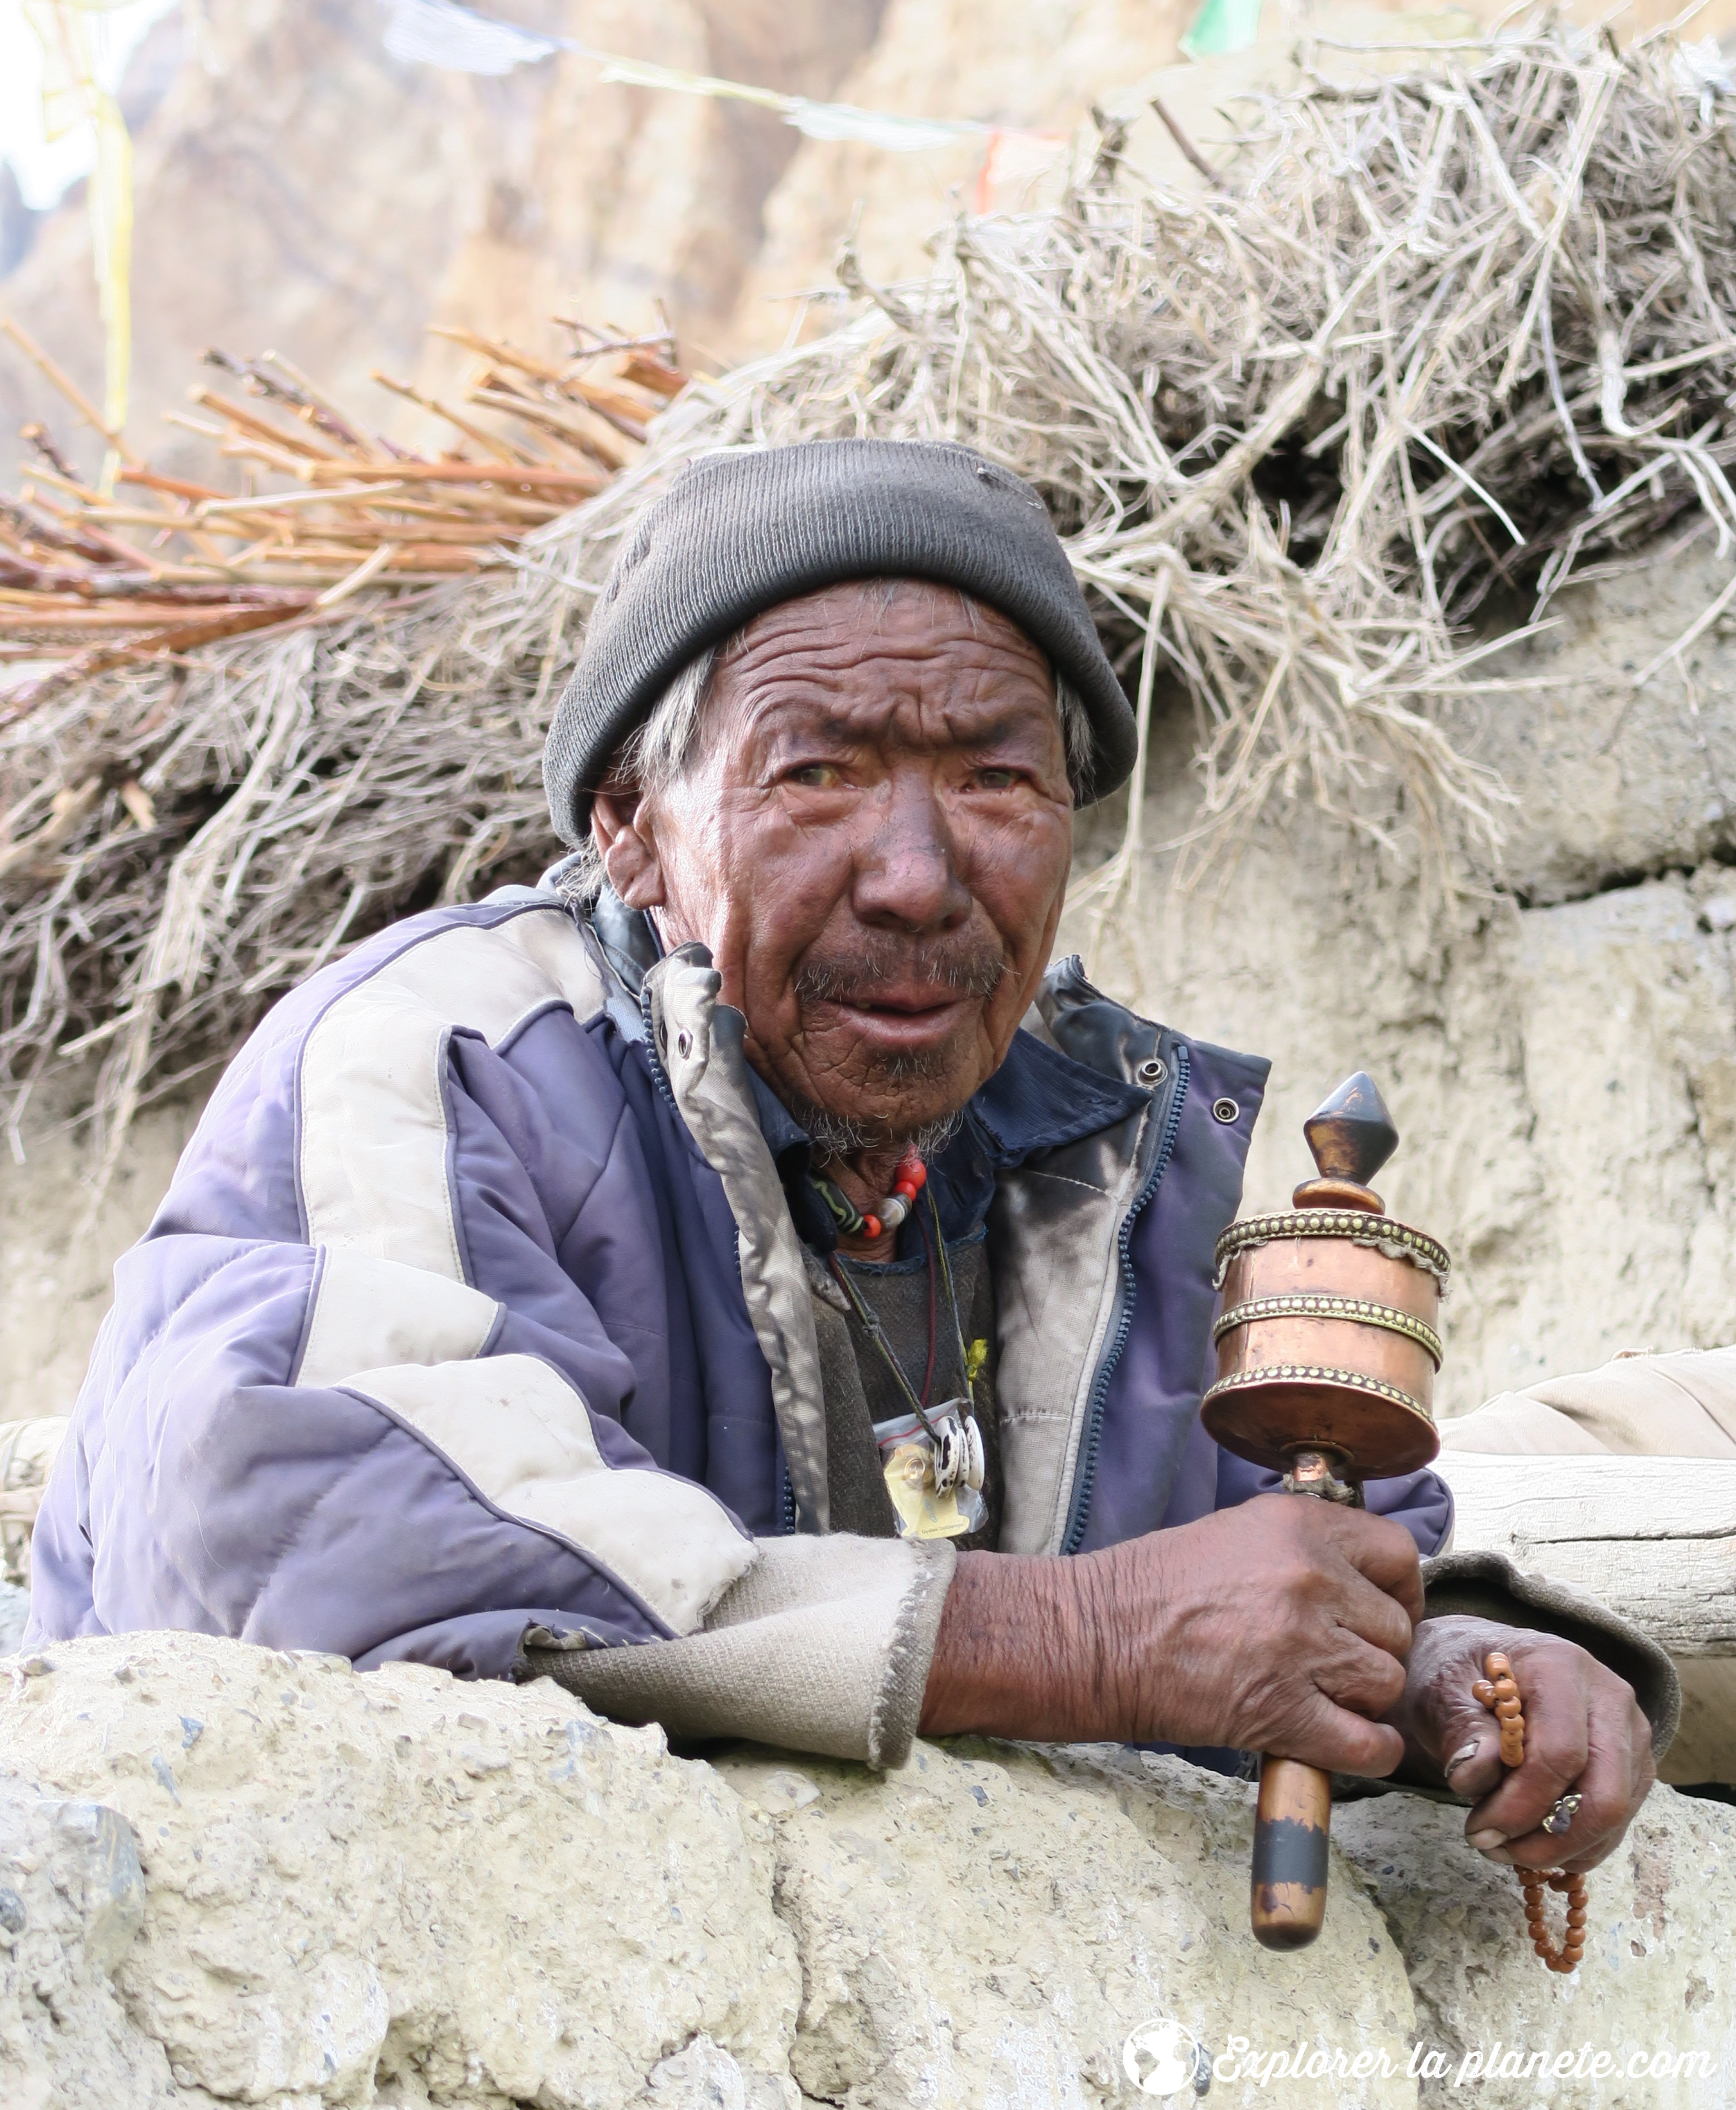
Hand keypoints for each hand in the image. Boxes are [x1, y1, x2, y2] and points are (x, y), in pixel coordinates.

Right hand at [921, 1492, 1422, 1773]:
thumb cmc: (1153, 1587)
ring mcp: (1300, 1646)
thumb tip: (1363, 1583)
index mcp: (1299, 1526)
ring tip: (1321, 1697)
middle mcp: (1310, 1578)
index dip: (1400, 1590)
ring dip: (1363, 1699)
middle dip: (1373, 1651)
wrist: (1096, 1637)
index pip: (1399, 1553)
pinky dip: (1368, 1752)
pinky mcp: (1284, 1712)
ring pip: (1386, 1684)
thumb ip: (1306, 1550)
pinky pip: (1369, 1744)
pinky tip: (1345, 1743)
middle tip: (1335, 1664)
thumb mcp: (1237, 1534)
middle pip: (1396, 1628)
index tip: (1382, 1611)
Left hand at [1384, 1616, 1654, 1872]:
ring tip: (1502, 1844)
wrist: (1478, 1665)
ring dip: (1560, 1847)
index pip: (1560, 1752)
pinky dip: (1575, 1845)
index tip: (1477, 1830)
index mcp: (1561, 1667)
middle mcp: (1609, 1698)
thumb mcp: (1441, 1689)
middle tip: (1493, 1848)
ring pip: (1615, 1815)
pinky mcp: (1633, 1766)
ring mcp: (1630, 1734)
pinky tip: (1530, 1839)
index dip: (1522, 1804)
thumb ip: (1460, 1729)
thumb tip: (1475, 1775)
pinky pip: (1616, 1823)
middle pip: (1604, 1793)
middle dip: (1549, 1838)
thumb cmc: (1459, 1675)